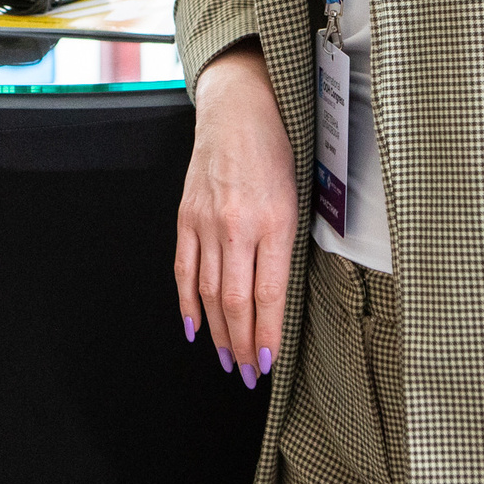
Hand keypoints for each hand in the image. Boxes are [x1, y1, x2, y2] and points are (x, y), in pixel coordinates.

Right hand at [173, 45, 295, 387]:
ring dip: (219, 333)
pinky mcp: (186, 216)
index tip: (268, 362)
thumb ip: (290, 246)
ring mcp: (207, 222)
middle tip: (248, 373)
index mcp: (274, 222)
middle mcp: (238, 226)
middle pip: (235, 302)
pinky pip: (184, 270)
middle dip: (242, 344)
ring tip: (228, 359)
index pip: (269, 295)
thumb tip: (281, 298)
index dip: (267, 335)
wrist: (239, 110)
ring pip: (208, 293)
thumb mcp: (299, 196)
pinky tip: (195, 328)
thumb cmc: (277, 149)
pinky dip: (188, 304)